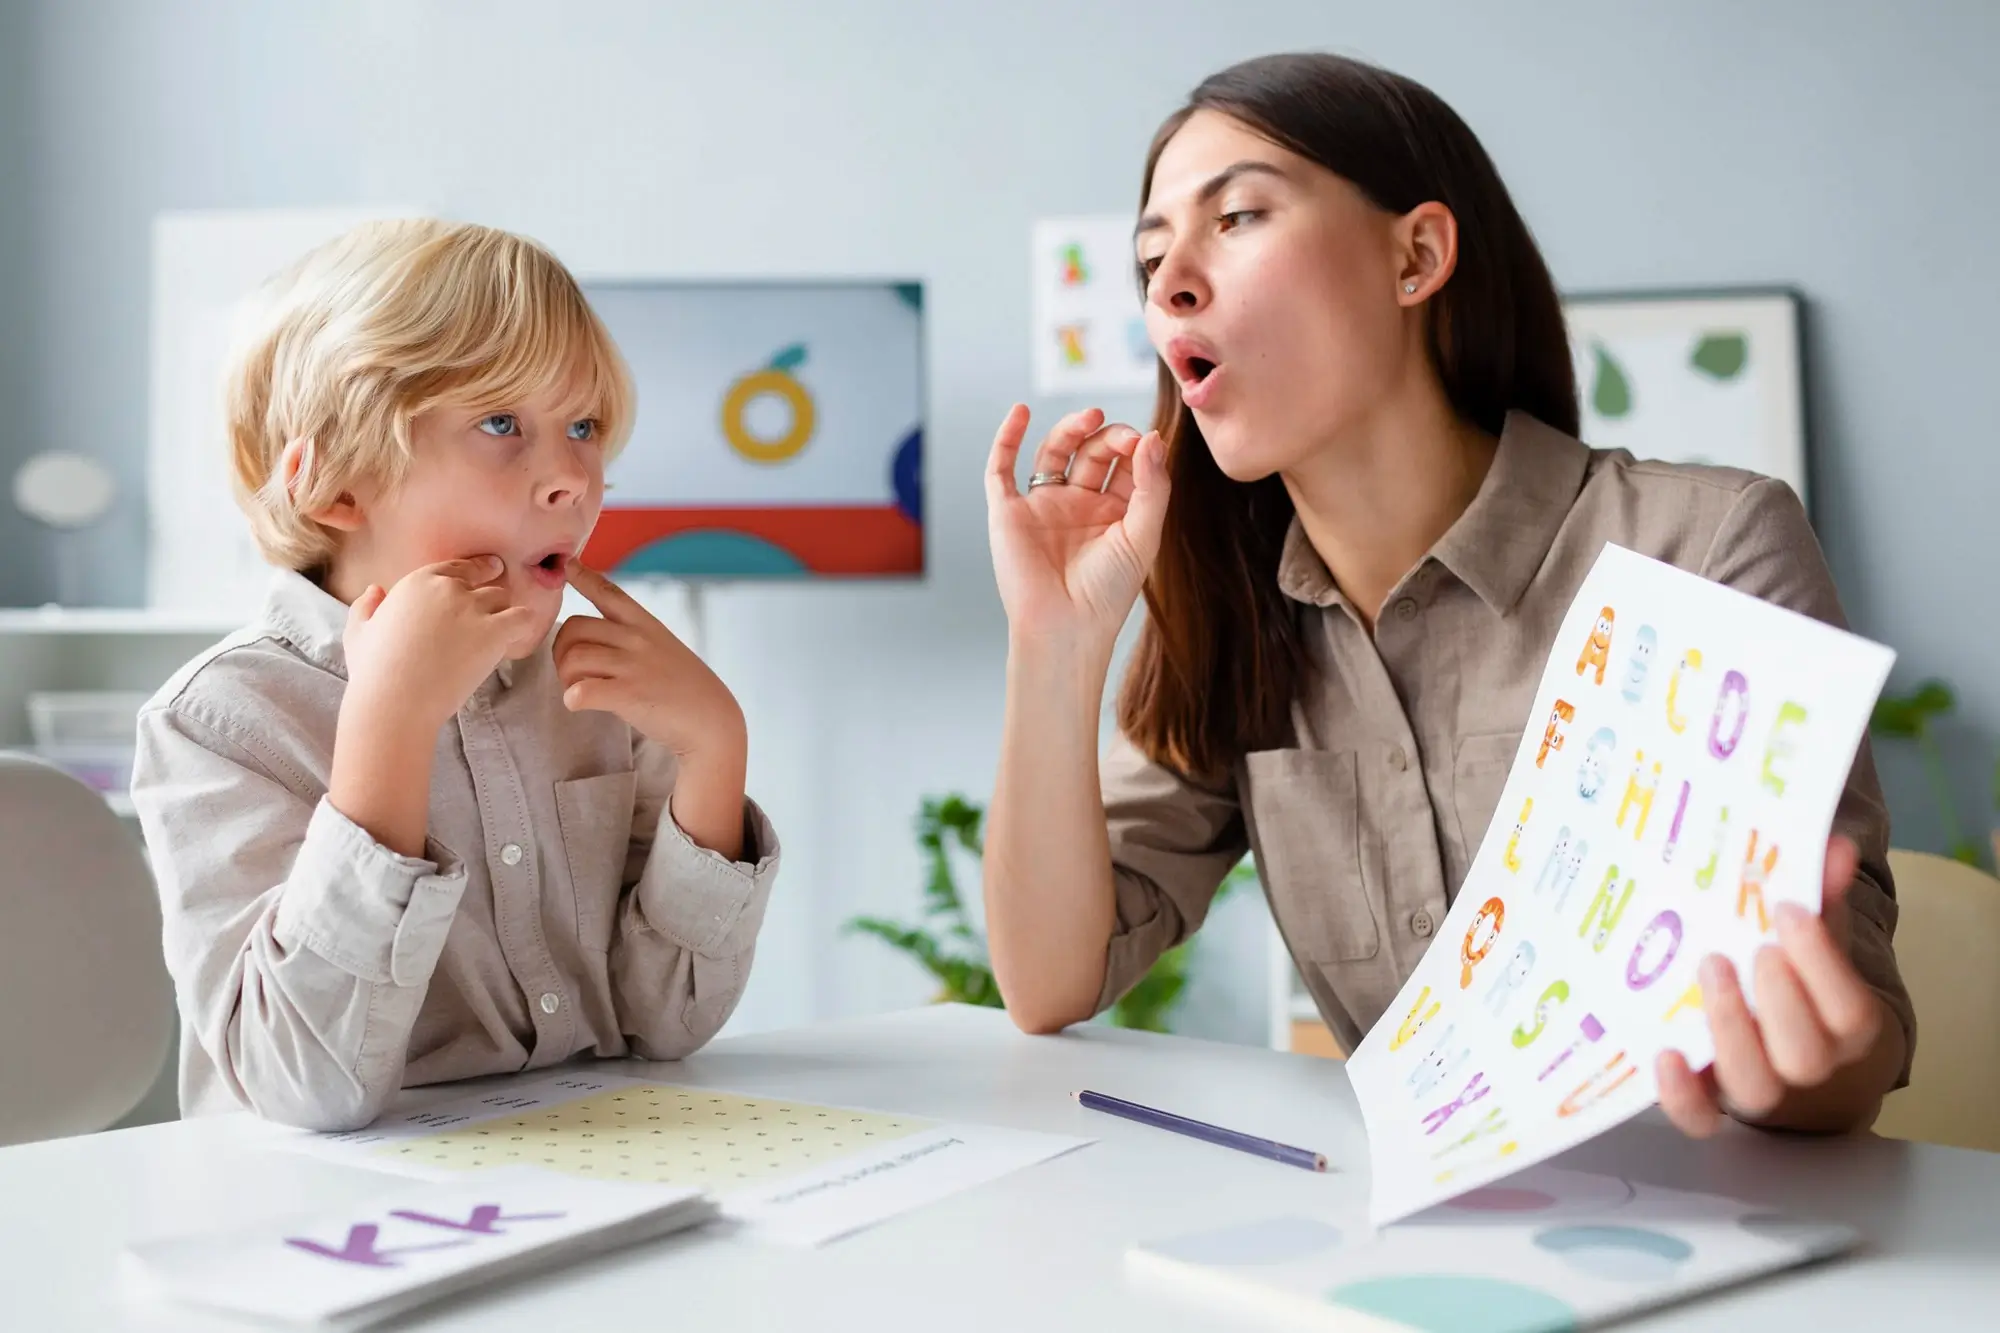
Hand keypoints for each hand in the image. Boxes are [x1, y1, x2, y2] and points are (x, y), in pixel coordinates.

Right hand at [342, 555, 538, 729]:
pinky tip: (515, 638)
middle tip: (489, 615)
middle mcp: (448, 588)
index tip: (484, 575)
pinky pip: (523, 618)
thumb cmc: (373, 672)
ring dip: (502, 613)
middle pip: (482, 583)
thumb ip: (365, 607)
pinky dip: (522, 626)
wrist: (395, 702)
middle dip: (485, 599)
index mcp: (418, 582)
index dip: (471, 574)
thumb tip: (375, 590)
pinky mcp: (493, 632)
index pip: (456, 568)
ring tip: (499, 634)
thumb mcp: (358, 633)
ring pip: (503, 598)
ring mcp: (472, 608)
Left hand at [555, 561, 745, 758]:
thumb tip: (594, 642)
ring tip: (578, 692)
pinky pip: (582, 691)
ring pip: (573, 659)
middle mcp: (637, 639)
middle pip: (574, 627)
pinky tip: (579, 704)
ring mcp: (633, 666)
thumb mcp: (664, 648)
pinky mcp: (629, 694)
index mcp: (645, 624)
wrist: (712, 721)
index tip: (567, 566)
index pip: (608, 592)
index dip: (584, 576)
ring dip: (566, 678)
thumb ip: (633, 639)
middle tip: (571, 673)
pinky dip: (572, 699)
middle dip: (561, 651)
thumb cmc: (685, 689)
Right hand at [984, 405, 1170, 648]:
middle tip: (1121, 436)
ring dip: (1070, 429)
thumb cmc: (1108, 593)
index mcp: (1113, 512)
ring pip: (1054, 451)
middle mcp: (1078, 504)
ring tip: (1090, 417)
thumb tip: (1152, 436)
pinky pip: (1002, 468)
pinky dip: (1008, 438)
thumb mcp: (1143, 535)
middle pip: (1092, 452)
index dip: (1135, 447)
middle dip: (1108, 437)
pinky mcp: (1009, 512)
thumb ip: (1152, 486)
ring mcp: (1043, 506)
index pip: (1126, 464)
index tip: (1145, 443)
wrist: (1066, 627)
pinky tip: (1021, 412)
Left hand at [1656, 835, 1889, 1135]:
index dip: (1821, 962)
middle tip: (1753, 947)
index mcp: (1849, 1030)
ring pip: (1754, 1086)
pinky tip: (1664, 1054)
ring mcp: (1760, 1091)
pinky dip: (1682, 1096)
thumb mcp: (1819, 949)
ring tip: (1710, 969)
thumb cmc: (1807, 993)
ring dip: (1731, 1029)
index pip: (1848, 1008)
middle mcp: (1810, 1069)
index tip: (1789, 912)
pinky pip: (1701, 1118)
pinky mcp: (1714, 1104)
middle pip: (1803, 1053)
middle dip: (1778, 998)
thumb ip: (1823, 901)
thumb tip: (1834, 848)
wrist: (1802, 1066)